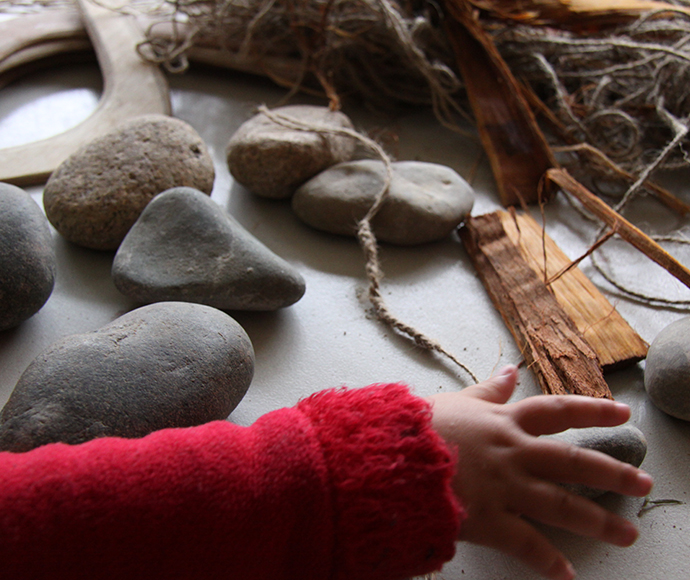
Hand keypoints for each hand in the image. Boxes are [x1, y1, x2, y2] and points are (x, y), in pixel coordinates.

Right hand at [427, 365, 652, 579]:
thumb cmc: (418, 426)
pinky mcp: (488, 520)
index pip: (559, 411)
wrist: (389, 455)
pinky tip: (568, 576)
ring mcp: (505, 488)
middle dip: (613, 473)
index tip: (623, 413)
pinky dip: (547, 562)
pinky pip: (526, 544)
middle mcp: (514, 452)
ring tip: (627, 535)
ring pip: (562, 505)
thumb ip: (488, 389)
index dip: (593, 410)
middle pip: (573, 462)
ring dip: (597, 521)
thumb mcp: (457, 401)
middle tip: (644, 484)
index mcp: (505, 420)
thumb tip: (511, 370)